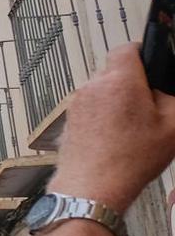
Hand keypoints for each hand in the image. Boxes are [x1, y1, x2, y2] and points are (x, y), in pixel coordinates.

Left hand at [48, 44, 174, 215]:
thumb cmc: (131, 159)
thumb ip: (172, 97)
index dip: (142, 53)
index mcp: (120, 81)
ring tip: (133, 126)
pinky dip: (104, 116)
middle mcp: (93, 86)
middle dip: (134, 83)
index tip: (153, 66)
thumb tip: (164, 88)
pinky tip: (116, 137)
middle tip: (150, 106)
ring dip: (118, 100)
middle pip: (115, 71)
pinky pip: (91, 108)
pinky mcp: (70, 119)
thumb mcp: (172, 126)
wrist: (93, 186)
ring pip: (103, 90)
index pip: (127, 49)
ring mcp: (77, 103)